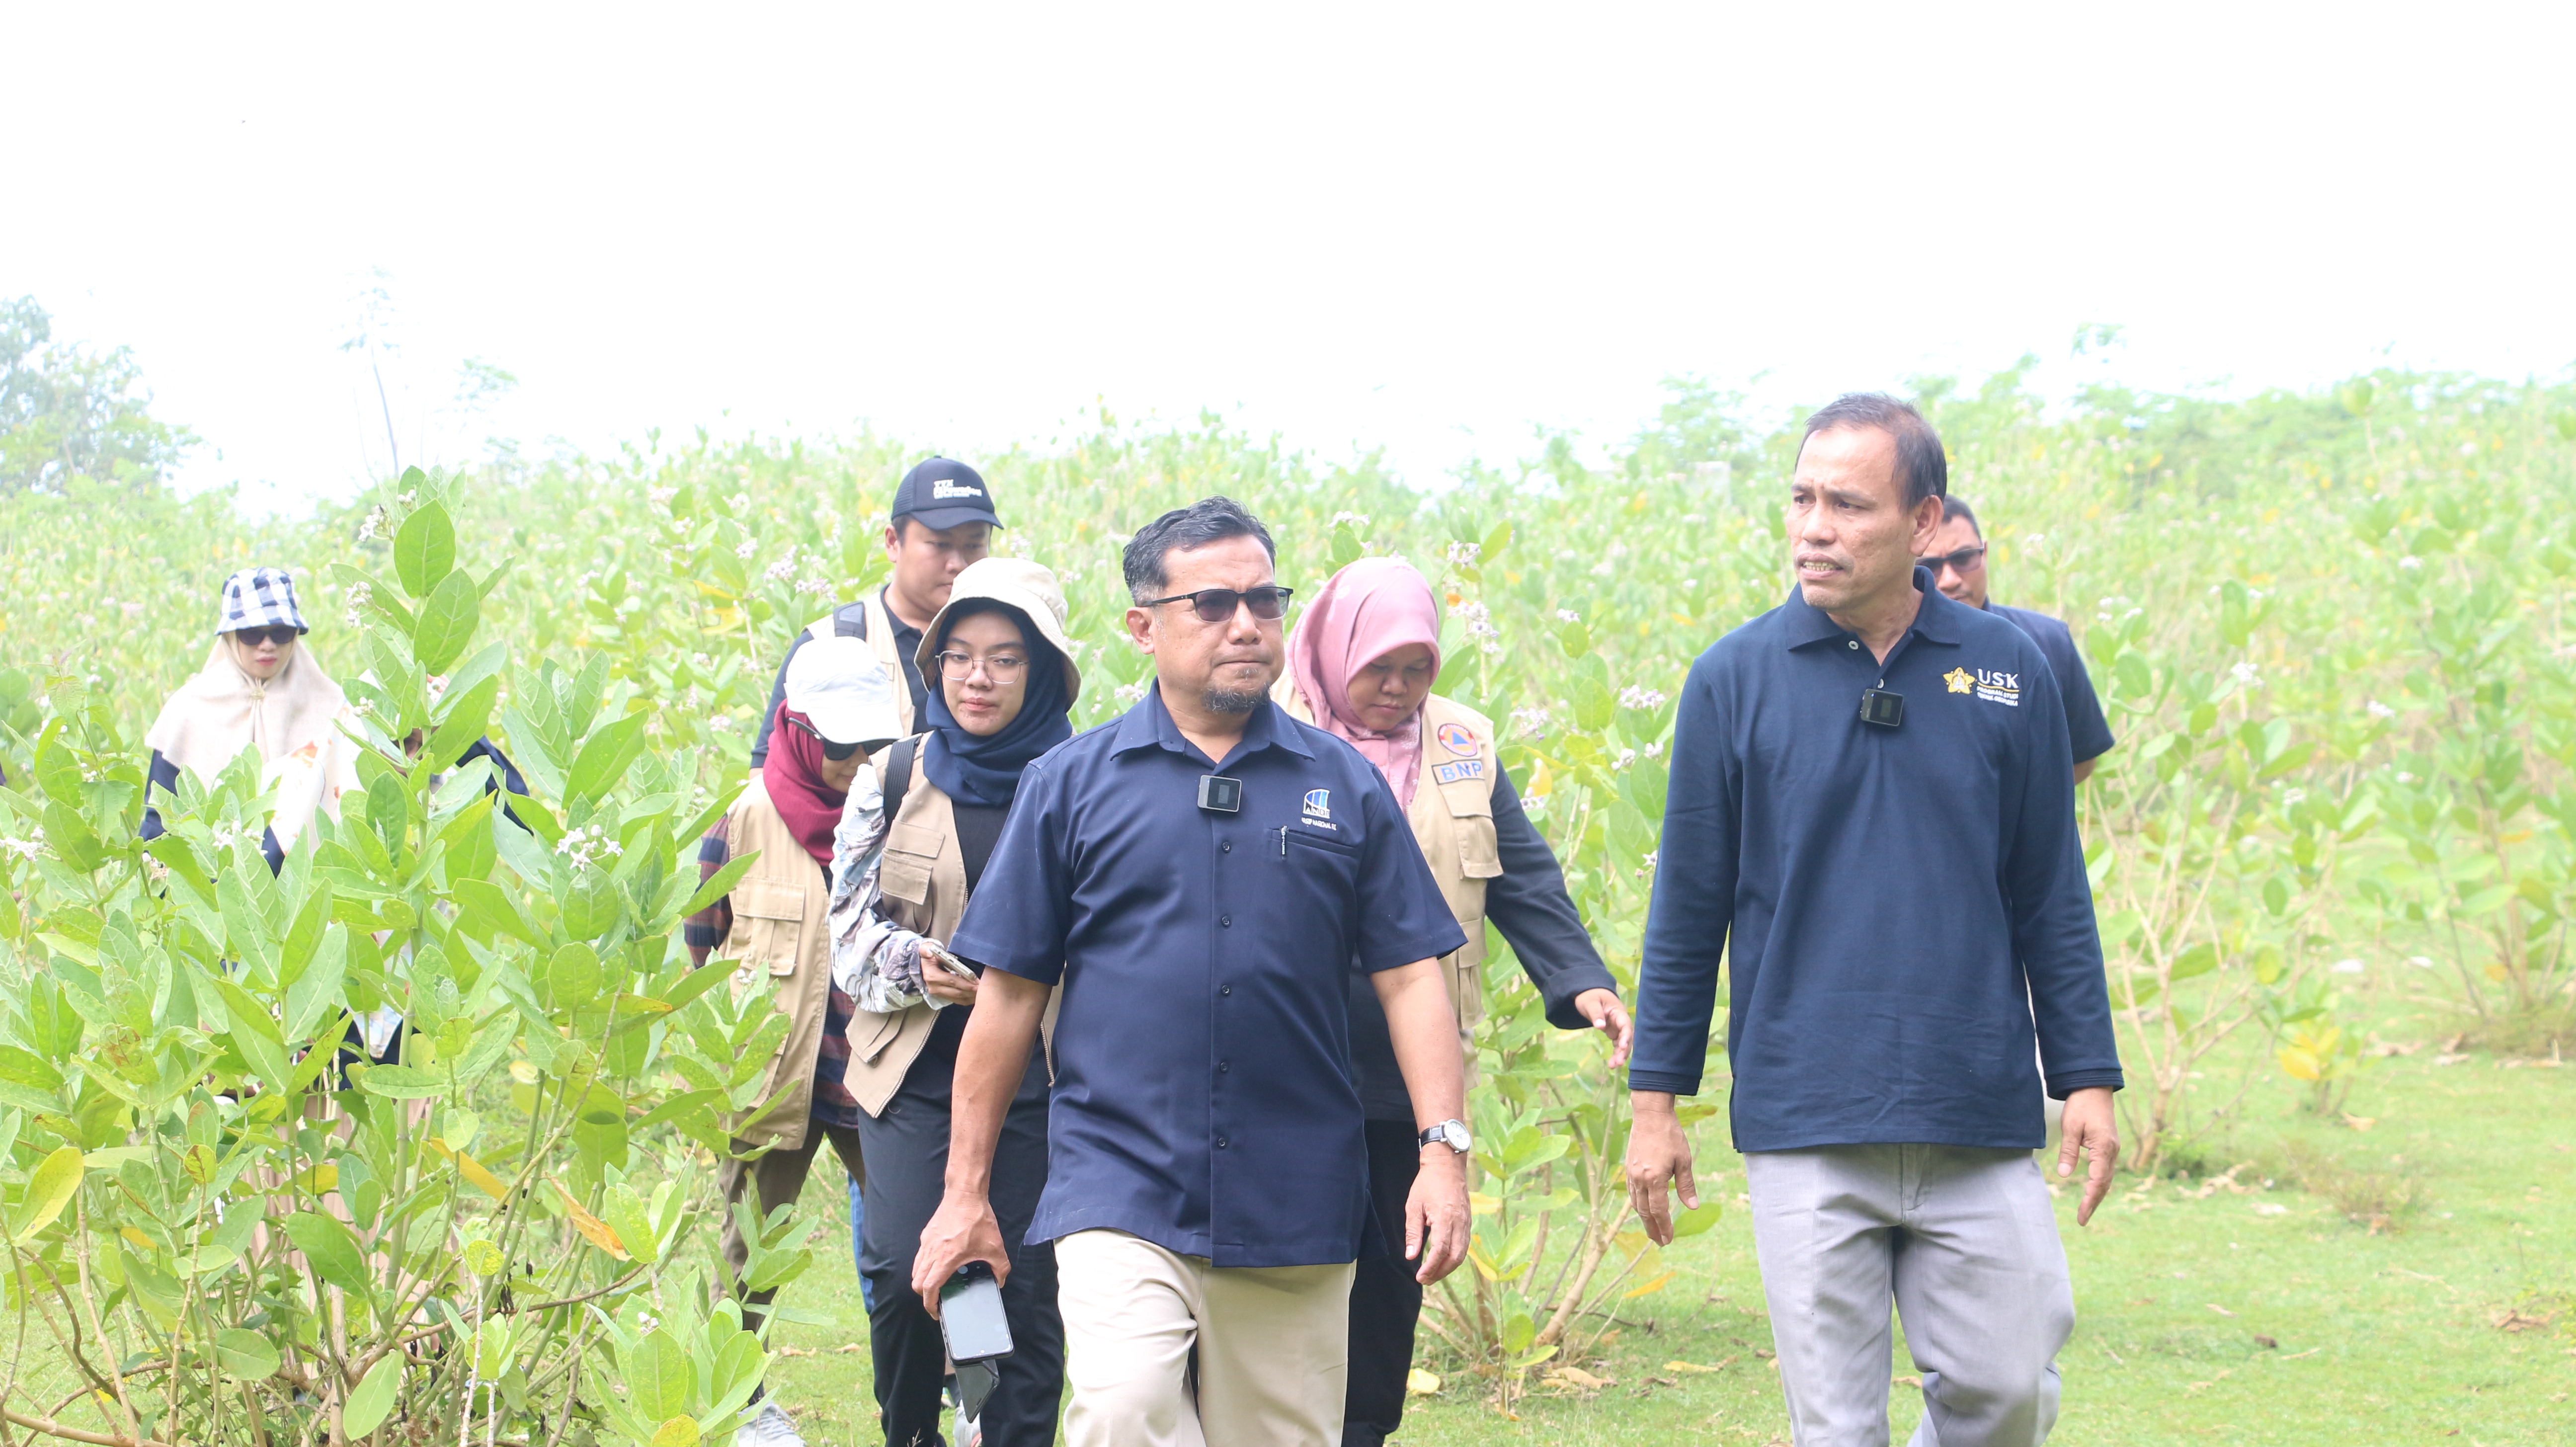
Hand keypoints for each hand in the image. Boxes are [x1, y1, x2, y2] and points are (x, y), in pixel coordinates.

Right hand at [912, 1191, 1008, 1317]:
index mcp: (946, 1259)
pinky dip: (924, 1266)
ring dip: (922, 1281)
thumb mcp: (996, 1247)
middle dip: (924, 1296)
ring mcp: (926, 1243)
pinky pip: (920, 1257)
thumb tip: (1000, 1280)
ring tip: (937, 1284)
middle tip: (936, 1300)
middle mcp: (932, 1252)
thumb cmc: (978, 1219)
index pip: (929, 1288)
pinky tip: (939, 1264)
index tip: (936, 1311)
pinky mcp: (926, 1235)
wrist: (965, 1194)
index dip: (929, 1304)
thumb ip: (1000, 1268)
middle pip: (917, 1282)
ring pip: (916, 1270)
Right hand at [920, 942, 978, 1006]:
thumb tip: (929, 952)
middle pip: (957, 992)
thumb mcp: (925, 949)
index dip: (965, 982)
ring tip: (984, 993)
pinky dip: (968, 999)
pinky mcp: (943, 997)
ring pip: (959, 998)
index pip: (952, 980)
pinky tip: (976, 996)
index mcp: (932, 976)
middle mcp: (935, 987)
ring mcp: (939, 993)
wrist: (923, 965)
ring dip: (972, 996)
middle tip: (985, 988)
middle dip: (972, 990)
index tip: (977, 982)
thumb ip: (926, 949)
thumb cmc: (929, 956)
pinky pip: (958, 1001)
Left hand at [1405, 1148, 1471, 1284]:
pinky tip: (1443, 1260)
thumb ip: (1413, 1232)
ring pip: (1462, 1253)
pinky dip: (1454, 1257)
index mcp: (1445, 1218)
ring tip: (1433, 1273)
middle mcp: (1460, 1222)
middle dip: (1440, 1272)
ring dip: (1448, 1267)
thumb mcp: (1413, 1206)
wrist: (1446, 1165)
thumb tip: (1411, 1256)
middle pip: (1455, 1257)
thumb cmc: (1427, 1183)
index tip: (1420, 1277)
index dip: (1431, 1267)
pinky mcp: (1468, 1221)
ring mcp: (1466, 1222)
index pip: (1440, 1251)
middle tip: (1425, 1279)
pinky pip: (1464, 1245)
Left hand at [1572, 988, 1632, 1069]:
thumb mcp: (1590, 1003)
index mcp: (1618, 1012)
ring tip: (1613, 1066)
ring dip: (1620, 1055)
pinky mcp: (1613, 1032)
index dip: (1626, 1036)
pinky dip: (1615, 1053)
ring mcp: (1618, 1028)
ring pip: (1623, 1043)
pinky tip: (1612, 1063)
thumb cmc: (1590, 996)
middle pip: (1626, 1037)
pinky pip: (1617, 1044)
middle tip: (1618, 1063)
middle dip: (1624, 1050)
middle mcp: (1621, 1021)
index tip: (1622, 1046)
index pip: (1626, 1025)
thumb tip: (1600, 1026)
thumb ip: (1596, 1014)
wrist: (1588, 994)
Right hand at [1623, 1091, 1698, 1246]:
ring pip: (1636, 1203)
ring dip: (1644, 1219)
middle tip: (1661, 1242)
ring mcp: (1632, 1174)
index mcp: (1654, 1178)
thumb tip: (1693, 1207)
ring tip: (1652, 1230)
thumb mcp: (1684, 1160)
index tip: (1669, 1239)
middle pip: (1644, 1211)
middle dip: (1652, 1228)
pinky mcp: (1629, 1168)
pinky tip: (1644, 1209)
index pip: (1658, 1210)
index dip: (1664, 1226)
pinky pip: (1632, 1192)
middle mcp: (1639, 1179)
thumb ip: (1686, 1186)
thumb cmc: (1670, 1135)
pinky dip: (1638, 1205)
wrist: (1650, 1114)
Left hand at [2057, 1086, 2119, 1225]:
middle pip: (2104, 1184)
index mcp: (2104, 1148)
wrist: (2094, 1088)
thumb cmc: (2081, 1105)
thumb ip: (2069, 1152)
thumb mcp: (2070, 1127)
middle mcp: (2112, 1152)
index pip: (2098, 1182)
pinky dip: (2099, 1184)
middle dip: (2093, 1203)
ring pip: (2106, 1179)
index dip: (2089, 1201)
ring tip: (2085, 1211)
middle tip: (2082, 1220)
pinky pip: (2106, 1170)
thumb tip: (2065, 1175)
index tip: (2081, 1216)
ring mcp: (2113, 1150)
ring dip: (2097, 1195)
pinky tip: (2092, 1191)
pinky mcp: (2109, 1147)